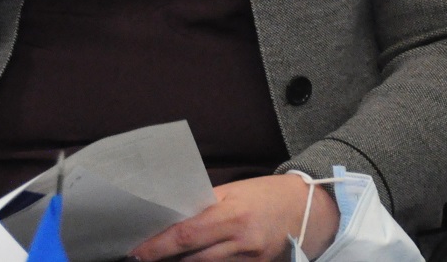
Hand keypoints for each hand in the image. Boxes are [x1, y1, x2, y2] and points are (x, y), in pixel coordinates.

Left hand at [128, 174, 339, 261]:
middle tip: (141, 257)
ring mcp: (249, 259)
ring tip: (163, 259)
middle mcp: (240, 240)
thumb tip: (173, 216)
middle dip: (164, 259)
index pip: (186, 234)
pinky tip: (193, 261)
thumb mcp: (235, 191)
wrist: (308, 208)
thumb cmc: (266, 194)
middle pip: (192, 258)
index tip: (138, 250)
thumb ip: (205, 204)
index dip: (158, 246)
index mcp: (232, 213)